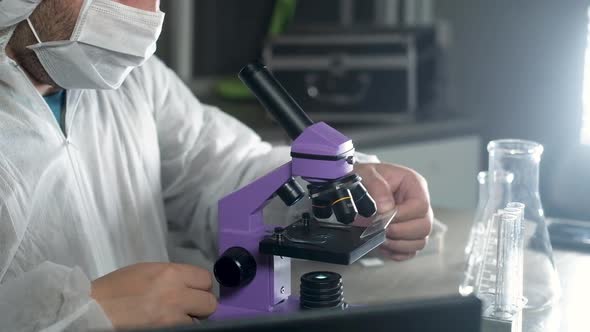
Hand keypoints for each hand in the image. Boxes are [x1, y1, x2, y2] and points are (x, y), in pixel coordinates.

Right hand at [91, 262, 216, 328]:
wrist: (91, 311)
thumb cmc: (113, 289)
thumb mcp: (145, 271)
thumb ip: (170, 277)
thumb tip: (188, 284)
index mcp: (171, 274)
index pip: (206, 279)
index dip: (201, 286)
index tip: (194, 291)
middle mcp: (177, 295)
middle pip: (210, 303)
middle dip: (201, 306)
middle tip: (188, 308)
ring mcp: (173, 318)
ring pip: (200, 322)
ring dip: (190, 320)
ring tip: (173, 318)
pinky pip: (186, 331)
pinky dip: (180, 329)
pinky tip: (167, 326)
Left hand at [354, 163, 432, 260]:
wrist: (358, 185)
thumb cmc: (365, 177)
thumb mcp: (366, 173)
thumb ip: (376, 187)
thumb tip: (386, 208)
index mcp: (413, 184)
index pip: (420, 206)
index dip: (402, 216)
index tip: (383, 218)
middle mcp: (418, 203)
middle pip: (425, 226)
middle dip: (401, 232)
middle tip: (380, 230)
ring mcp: (414, 220)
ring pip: (420, 241)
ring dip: (398, 244)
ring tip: (380, 237)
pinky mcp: (407, 234)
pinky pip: (410, 251)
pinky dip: (397, 253)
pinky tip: (383, 246)